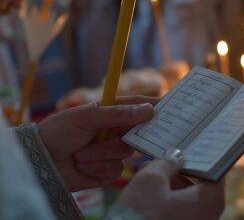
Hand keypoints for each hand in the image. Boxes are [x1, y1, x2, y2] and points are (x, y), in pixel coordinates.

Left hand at [38, 96, 157, 190]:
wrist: (41, 161)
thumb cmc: (59, 131)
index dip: (153, 106)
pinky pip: (115, 169)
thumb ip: (118, 113)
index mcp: (110, 114)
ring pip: (124, 152)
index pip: (137, 107)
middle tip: (118, 134)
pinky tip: (82, 165)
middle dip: (124, 135)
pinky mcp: (108, 170)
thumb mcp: (87, 117)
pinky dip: (97, 166)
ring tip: (80, 153)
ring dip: (101, 153)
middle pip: (137, 132)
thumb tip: (148, 109)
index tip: (169, 105)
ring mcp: (112, 152)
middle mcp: (114, 132)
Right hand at [115, 149, 224, 219]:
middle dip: (179, 167)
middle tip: (165, 154)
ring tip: (148, 168)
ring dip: (169, 180)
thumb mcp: (151, 179)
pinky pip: (179, 207)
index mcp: (209, 200)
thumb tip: (175, 155)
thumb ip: (166, 162)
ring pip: (187, 195)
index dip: (203, 155)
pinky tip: (148, 187)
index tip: (194, 144)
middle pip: (199, 182)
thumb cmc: (141, 213)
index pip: (215, 170)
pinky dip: (166, 195)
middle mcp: (207, 215)